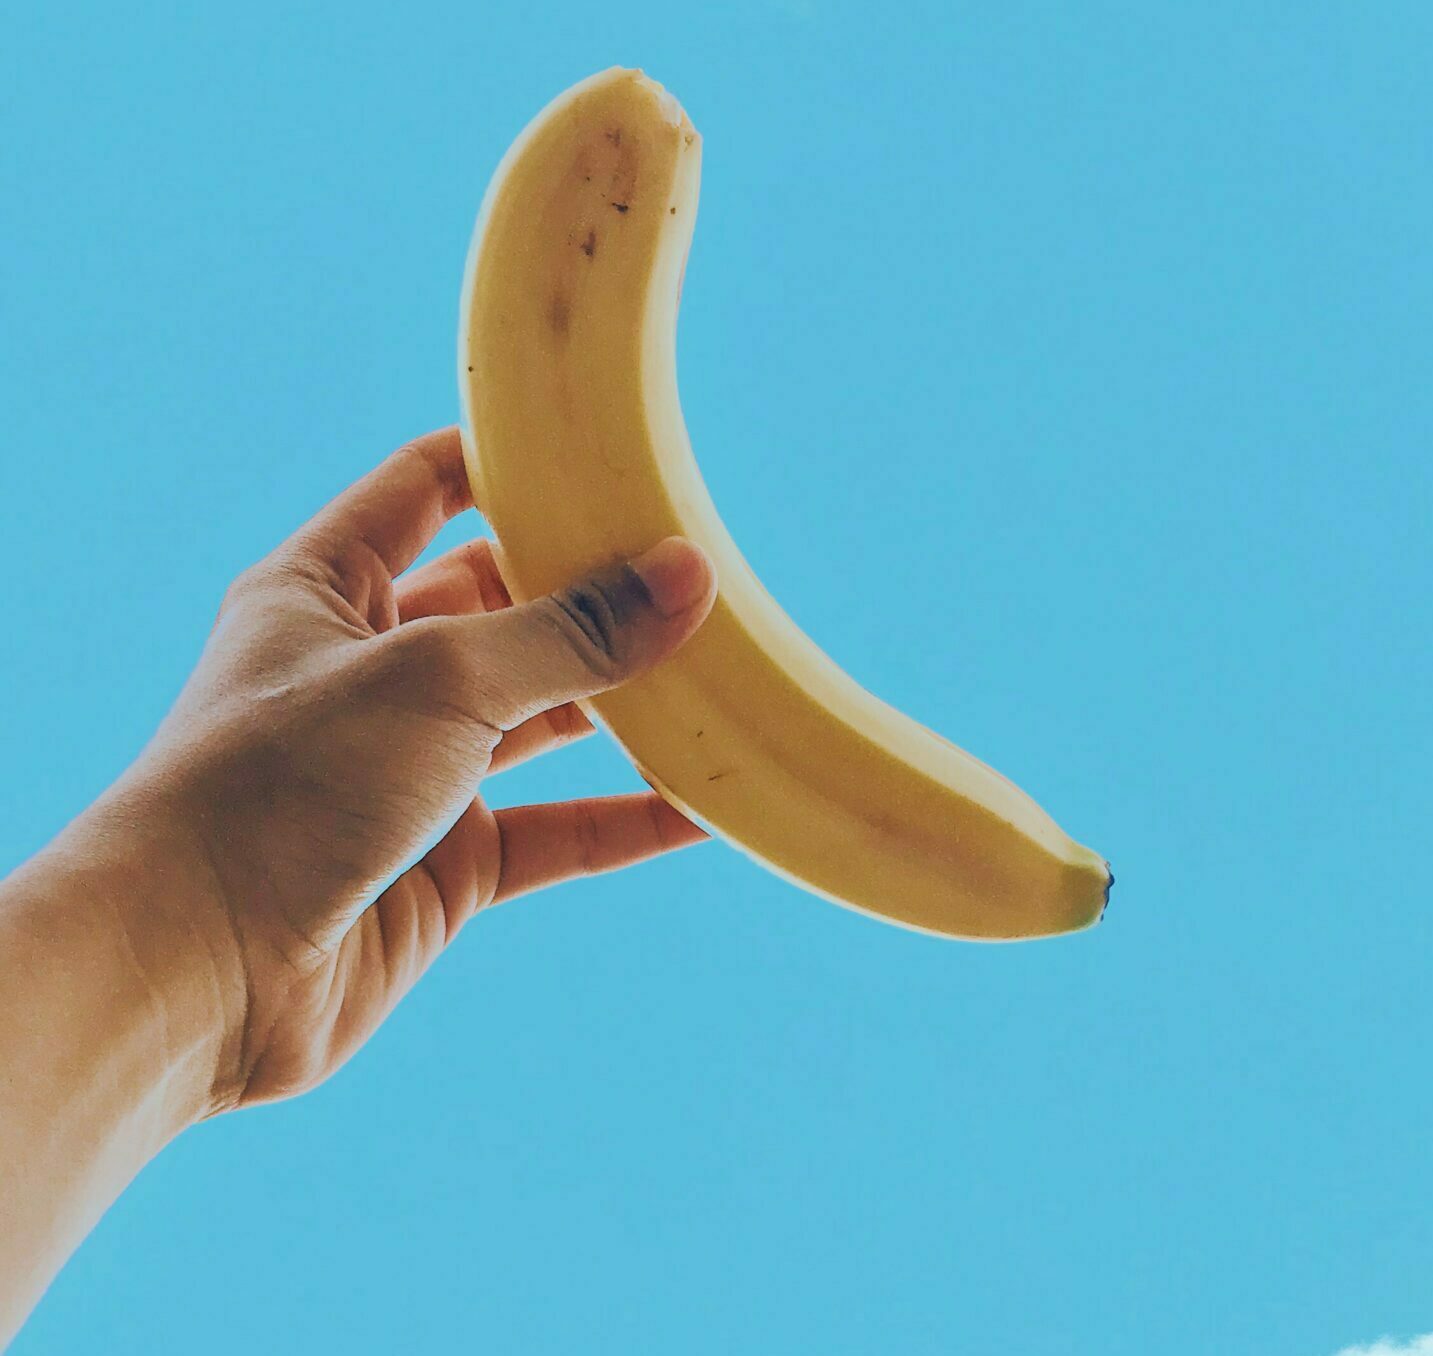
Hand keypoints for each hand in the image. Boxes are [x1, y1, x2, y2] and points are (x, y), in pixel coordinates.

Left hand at [126, 426, 715, 1112]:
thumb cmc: (280, 788)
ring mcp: (410, 772)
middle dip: (591, 593)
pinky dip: (623, 818)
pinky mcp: (445, 865)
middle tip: (695, 574)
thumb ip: (566, 634)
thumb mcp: (434, 680)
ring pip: (538, 722)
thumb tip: (687, 577)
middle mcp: (369, 673)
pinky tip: (702, 807)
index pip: (424, 490)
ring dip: (621, 707)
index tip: (604, 450)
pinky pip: (554, 830)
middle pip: (502, 608)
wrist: (194, 976)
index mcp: (326, 590)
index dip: (509, 462)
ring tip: (718, 679)